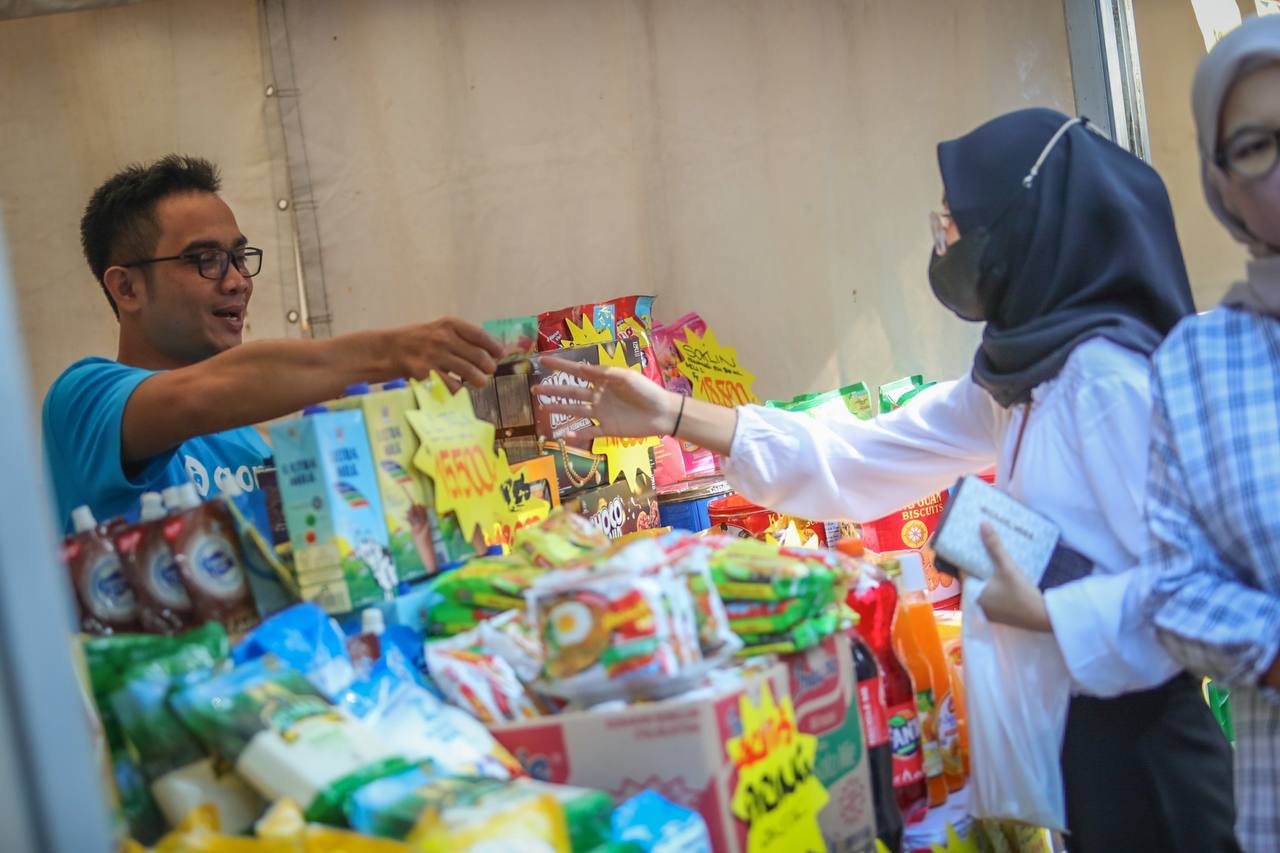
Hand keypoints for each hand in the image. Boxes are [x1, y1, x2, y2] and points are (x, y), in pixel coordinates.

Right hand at [392, 318, 504, 389]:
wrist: (390, 349)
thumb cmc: (420, 340)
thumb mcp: (440, 329)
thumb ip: (464, 337)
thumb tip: (495, 351)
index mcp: (449, 325)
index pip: (480, 335)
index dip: (494, 347)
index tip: (500, 354)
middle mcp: (443, 338)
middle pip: (479, 357)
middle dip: (489, 367)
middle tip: (489, 371)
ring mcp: (434, 357)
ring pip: (470, 373)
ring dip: (480, 380)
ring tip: (479, 382)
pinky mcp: (426, 374)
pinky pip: (453, 387)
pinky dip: (459, 390)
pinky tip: (458, 387)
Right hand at [534, 356, 679, 440]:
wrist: (663, 413)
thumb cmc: (647, 391)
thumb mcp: (626, 377)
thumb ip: (604, 373)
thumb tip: (581, 367)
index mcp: (604, 380)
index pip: (577, 371)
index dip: (560, 366)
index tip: (543, 361)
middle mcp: (600, 396)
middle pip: (572, 392)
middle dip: (554, 390)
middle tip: (535, 389)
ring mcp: (602, 413)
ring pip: (576, 411)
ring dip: (560, 409)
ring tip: (543, 408)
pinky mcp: (608, 429)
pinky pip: (589, 432)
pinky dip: (577, 435)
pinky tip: (564, 435)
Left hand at [977, 523, 1053, 632]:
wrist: (1045, 618)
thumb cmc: (1022, 594)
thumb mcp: (1007, 568)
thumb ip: (994, 546)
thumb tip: (983, 524)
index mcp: (973, 595)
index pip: (964, 571)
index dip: (967, 556)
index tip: (971, 542)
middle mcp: (978, 605)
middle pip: (975, 578)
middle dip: (979, 563)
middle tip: (984, 545)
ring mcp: (990, 612)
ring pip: (985, 586)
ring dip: (989, 574)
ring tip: (994, 555)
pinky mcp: (1002, 614)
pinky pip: (995, 594)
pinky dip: (997, 584)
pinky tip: (1004, 573)